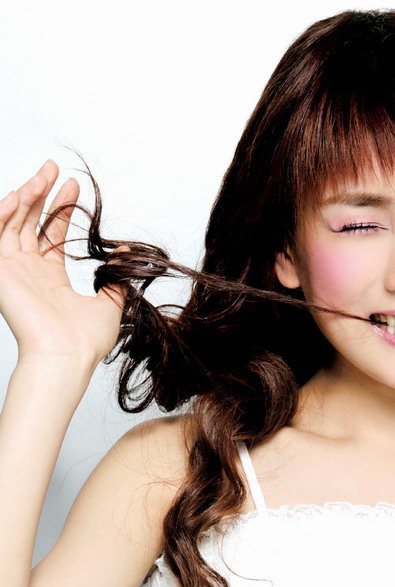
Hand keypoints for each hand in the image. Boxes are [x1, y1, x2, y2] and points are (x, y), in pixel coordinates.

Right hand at [0, 159, 127, 366]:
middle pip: (30, 222)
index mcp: (50, 279)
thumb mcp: (110, 304)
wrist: (68, 355)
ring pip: (12, 222)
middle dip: (42, 192)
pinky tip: (19, 195)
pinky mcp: (1, 272)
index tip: (73, 186)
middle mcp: (29, 272)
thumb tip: (127, 252)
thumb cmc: (86, 340)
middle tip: (54, 168)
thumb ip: (116, 278)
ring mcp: (13, 271)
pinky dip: (4, 213)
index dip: (60, 208)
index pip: (51, 234)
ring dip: (26, 196)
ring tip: (43, 175)